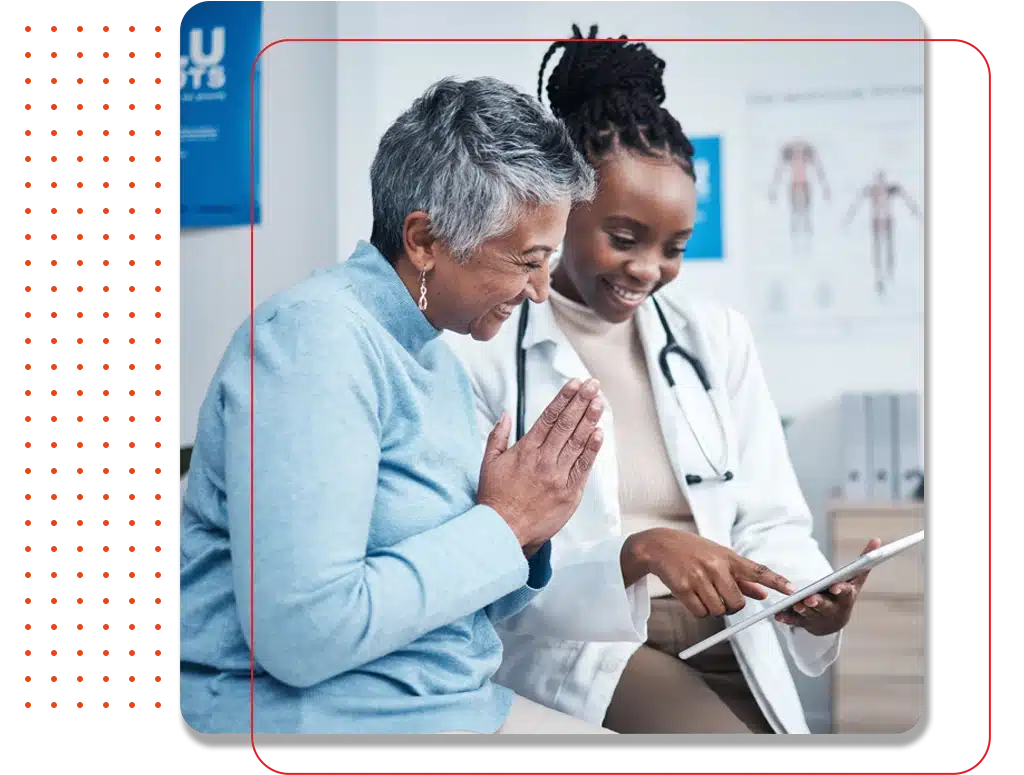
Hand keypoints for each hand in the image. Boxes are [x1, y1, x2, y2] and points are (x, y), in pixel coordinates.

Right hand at [477, 378, 604, 556]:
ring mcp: (558, 477)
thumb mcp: (489, 463)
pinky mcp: (569, 494)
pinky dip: (592, 450)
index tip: (575, 383)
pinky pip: (583, 468)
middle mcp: (544, 460)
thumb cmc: (495, 498)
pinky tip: (599, 433)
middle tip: (593, 385)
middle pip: (566, 425)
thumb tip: (506, 414)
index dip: (564, 398)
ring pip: (577, 443)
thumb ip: (498, 436)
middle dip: (581, 402)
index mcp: (525, 450)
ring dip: (590, 420)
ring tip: (600, 402)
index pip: (549, 417)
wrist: (503, 531)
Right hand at [622, 528, 795, 617]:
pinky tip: (692, 596)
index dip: (776, 581)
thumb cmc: (694, 551)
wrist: (659, 545)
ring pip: (718, 610)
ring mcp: (698, 577)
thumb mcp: (719, 558)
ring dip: (713, 608)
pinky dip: (699, 610)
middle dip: (731, 607)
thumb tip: (763, 594)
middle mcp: (715, 566)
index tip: (793, 591)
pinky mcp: (682, 588)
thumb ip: (742, 578)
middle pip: (737, 603)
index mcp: (728, 557)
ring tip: (703, 592)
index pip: (757, 570)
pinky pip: (700, 613)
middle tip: (722, 598)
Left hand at [774, 537, 881, 634]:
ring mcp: (818, 617)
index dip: (840, 590)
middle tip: (810, 598)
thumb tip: (877, 539)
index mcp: (846, 598)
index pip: (845, 594)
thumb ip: (864, 560)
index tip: (835, 587)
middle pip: (825, 606)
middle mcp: (833, 609)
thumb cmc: (845, 594)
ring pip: (809, 614)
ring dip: (802, 610)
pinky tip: (778, 616)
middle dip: (818, 602)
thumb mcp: (855, 579)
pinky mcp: (803, 622)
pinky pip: (794, 621)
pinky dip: (787, 619)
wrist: (834, 621)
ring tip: (796, 604)